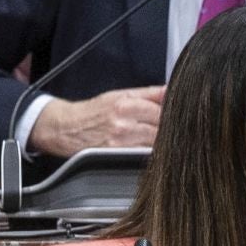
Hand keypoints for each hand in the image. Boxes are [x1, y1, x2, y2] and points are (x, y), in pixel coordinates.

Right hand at [26, 85, 164, 157]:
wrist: (68, 128)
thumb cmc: (94, 112)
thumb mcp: (119, 95)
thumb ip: (148, 94)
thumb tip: (170, 90)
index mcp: (125, 103)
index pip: (162, 110)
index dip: (173, 113)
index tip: (178, 115)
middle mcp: (123, 122)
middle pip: (161, 128)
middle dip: (168, 128)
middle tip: (170, 128)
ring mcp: (121, 141)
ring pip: (154, 142)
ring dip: (159, 141)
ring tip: (154, 137)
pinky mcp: (117, 155)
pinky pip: (143, 154)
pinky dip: (148, 151)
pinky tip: (145, 147)